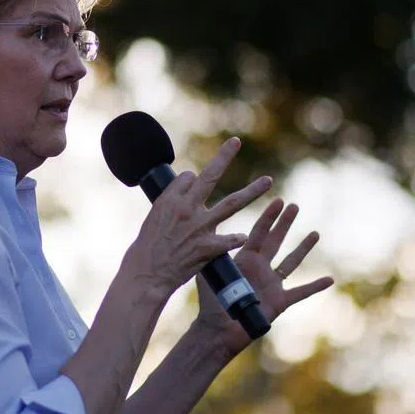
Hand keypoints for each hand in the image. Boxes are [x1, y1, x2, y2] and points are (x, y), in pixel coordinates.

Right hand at [123, 138, 272, 299]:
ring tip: (268, 180)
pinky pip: (230, 239)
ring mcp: (200, 227)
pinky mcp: (208, 247)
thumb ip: (174, 200)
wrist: (147, 272)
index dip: (194, 180)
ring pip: (232, 203)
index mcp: (171, 199)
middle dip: (224, 157)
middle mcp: (187, 208)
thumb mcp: (155, 215)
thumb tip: (189, 181)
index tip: (194, 185)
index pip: (190, 177)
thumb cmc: (148, 245)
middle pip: (210, 176)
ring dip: (252, 191)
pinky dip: (237, 237)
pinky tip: (243, 237)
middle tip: (235, 141)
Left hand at [193, 197, 333, 356]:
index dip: (268, 217)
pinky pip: (300, 292)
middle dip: (285, 223)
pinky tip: (329, 279)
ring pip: (291, 262)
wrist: (218, 330)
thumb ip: (211, 252)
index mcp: (244, 259)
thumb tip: (206, 227)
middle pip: (276, 241)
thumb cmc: (210, 303)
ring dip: (303, 248)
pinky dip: (314, 287)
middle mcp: (260, 268)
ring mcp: (271, 284)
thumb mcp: (209, 273)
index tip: (277, 201)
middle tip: (294, 206)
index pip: (259, 233)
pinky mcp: (279, 302)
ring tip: (315, 233)